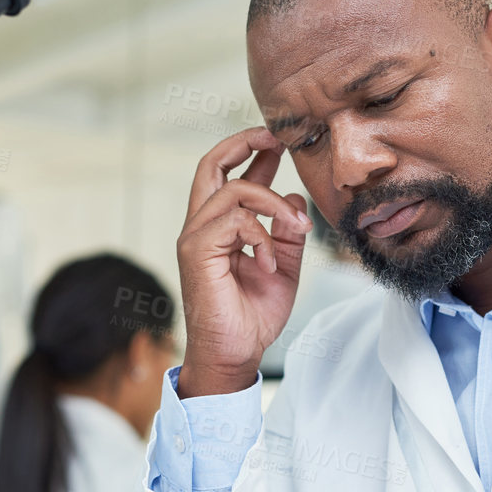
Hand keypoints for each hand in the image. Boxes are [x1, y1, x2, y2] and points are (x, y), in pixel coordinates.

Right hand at [176, 126, 311, 397]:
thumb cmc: (252, 317)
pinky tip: (272, 263)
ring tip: (296, 229)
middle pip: (211, 164)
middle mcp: (202, 226)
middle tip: (277, 138)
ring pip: (234, 191)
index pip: (229, 175)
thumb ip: (287, 233)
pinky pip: (235, 222)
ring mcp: (196, 237)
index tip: (279, 140)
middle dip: (245, 142)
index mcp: (221, 227)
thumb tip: (295, 200)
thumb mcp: (283, 266)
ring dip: (274, 204)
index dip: (252, 151)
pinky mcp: (197, 252)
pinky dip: (263, 237)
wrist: (236, 354)